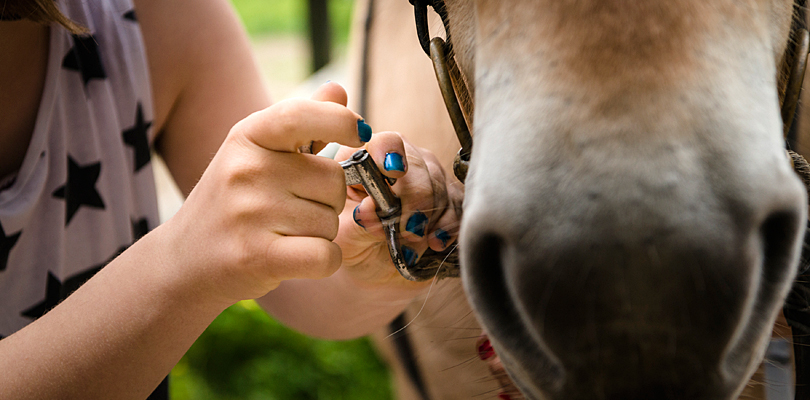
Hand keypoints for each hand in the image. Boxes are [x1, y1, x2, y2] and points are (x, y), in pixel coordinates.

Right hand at [158, 84, 366, 305]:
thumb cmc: (232, 205)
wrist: (183, 263)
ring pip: (330, 221)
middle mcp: (246, 170)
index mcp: (247, 137)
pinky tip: (298, 259)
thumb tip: (339, 91)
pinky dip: (324, 262)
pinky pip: (326, 256)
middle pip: (333, 180)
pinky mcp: (258, 256)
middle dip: (327, 200)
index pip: (301, 115)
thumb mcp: (255, 155)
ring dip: (320, 234)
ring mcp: (250, 213)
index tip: (361, 134)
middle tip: (292, 212)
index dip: (341, 121)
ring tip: (283, 235)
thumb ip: (302, 124)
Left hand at [333, 132, 463, 289]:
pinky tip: (435, 242)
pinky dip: (448, 227)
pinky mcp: (448, 199)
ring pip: (440, 187)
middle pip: (419, 165)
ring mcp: (428, 177)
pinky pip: (457, 207)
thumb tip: (371, 208)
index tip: (393, 173)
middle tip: (405, 229)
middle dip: (416, 199)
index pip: (385, 142)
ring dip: (428, 219)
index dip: (392, 153)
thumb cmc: (352, 242)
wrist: (371, 266)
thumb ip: (356, 221)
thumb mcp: (344, 235)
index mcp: (366, 158)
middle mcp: (401, 160)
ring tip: (409, 244)